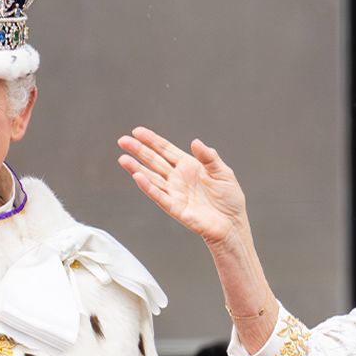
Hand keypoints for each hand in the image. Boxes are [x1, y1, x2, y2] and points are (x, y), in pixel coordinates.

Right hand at [118, 127, 249, 245]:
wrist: (232, 224)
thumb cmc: (229, 200)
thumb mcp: (223, 172)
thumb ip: (209, 157)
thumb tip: (195, 142)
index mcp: (189, 166)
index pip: (166, 150)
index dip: (152, 140)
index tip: (137, 131)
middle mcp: (178, 178)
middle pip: (154, 161)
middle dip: (138, 150)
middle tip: (122, 140)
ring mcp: (175, 192)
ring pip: (151, 177)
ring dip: (137, 168)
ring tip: (123, 158)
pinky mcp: (175, 207)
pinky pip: (159, 196)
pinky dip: (148, 187)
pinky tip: (137, 176)